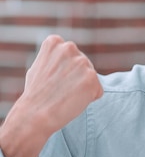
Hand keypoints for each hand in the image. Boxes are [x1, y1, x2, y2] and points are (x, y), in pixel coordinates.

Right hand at [0, 35, 102, 156]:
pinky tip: (74, 101)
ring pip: (91, 78)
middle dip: (76, 79)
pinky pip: (98, 90)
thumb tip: (67, 52)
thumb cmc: (36, 93)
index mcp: (55, 42)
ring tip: (65, 95)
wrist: (34, 114)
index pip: (72, 56)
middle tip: (59, 89)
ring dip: (83, 88)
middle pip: (84, 66)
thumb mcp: (40, 66)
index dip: (64, 71)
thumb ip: (56, 57)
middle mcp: (70, 48)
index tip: (53, 79)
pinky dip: (90, 98)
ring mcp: (82, 63)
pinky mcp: (92, 78)